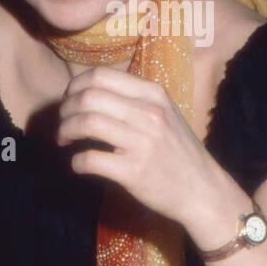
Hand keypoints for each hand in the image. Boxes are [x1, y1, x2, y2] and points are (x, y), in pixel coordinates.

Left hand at [56, 65, 238, 234]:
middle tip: (63, 122)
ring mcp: (142, 142)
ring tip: (65, 139)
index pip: (100, 75)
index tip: (70, 100)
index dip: (75, 86)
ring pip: (86, 122)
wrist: (203, 190)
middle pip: (88, 96)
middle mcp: (149, 113)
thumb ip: (133, 99)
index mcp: (154, 94)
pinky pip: (90, 159)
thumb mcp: (165, 113)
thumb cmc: (179, 151)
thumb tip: (89, 92)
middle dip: (66, 109)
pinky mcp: (134, 172)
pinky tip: (79, 165)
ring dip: (66, 130)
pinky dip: (76, 162)